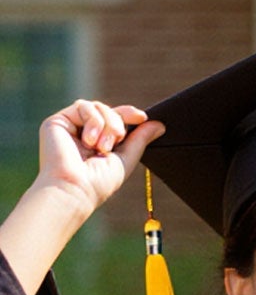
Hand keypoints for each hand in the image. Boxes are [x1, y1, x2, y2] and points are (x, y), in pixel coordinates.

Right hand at [33, 101, 159, 220]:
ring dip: (107, 124)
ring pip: (97, 106)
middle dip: (118, 123)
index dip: (129, 114)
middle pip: (108, 110)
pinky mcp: (57, 121)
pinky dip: (93, 121)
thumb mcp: (126, 159)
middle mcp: (83, 133)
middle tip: (116, 142)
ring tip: (102, 147)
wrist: (75, 188)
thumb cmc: (99, 182)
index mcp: (98, 141)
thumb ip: (140, 140)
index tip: (142, 117)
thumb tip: (159, 124)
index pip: (115, 119)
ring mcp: (70, 126)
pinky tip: (89, 141)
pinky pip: (83, 106)